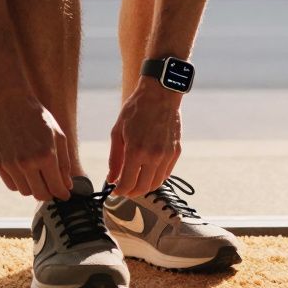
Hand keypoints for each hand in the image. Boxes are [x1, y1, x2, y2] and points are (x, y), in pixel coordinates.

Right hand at [0, 93, 73, 200]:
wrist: (11, 103)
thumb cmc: (38, 118)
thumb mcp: (59, 136)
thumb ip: (64, 163)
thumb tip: (66, 186)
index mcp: (46, 156)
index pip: (56, 188)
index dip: (62, 194)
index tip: (64, 194)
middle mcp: (27, 163)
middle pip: (40, 195)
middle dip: (49, 193)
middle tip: (52, 186)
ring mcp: (11, 165)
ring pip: (25, 192)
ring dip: (34, 188)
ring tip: (38, 175)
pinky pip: (12, 185)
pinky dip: (20, 183)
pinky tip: (25, 172)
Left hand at [107, 77, 182, 196]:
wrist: (160, 95)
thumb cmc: (136, 110)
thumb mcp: (117, 132)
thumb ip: (115, 159)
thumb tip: (111, 178)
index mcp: (135, 151)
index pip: (127, 184)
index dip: (120, 191)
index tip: (115, 191)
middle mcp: (153, 156)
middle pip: (142, 188)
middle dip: (131, 192)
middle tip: (124, 189)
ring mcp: (167, 155)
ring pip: (156, 184)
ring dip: (144, 187)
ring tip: (136, 182)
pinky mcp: (176, 152)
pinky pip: (166, 174)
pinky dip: (156, 178)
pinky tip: (148, 172)